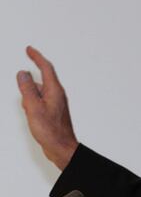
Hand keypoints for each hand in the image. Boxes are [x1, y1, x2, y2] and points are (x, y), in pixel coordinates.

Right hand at [17, 46, 78, 169]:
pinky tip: (29, 110)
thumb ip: (27, 89)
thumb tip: (23, 73)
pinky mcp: (54, 111)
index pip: (46, 68)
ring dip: (31, 92)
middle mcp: (58, 94)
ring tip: (27, 103)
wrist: (61, 147)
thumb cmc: (50, 130)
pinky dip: (33, 101)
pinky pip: (41, 100)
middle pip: (44, 78)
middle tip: (29, 68)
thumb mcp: (33, 107)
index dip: (37, 57)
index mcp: (55, 90)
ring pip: (41, 91)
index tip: (29, 49)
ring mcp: (56, 103)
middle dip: (34, 74)